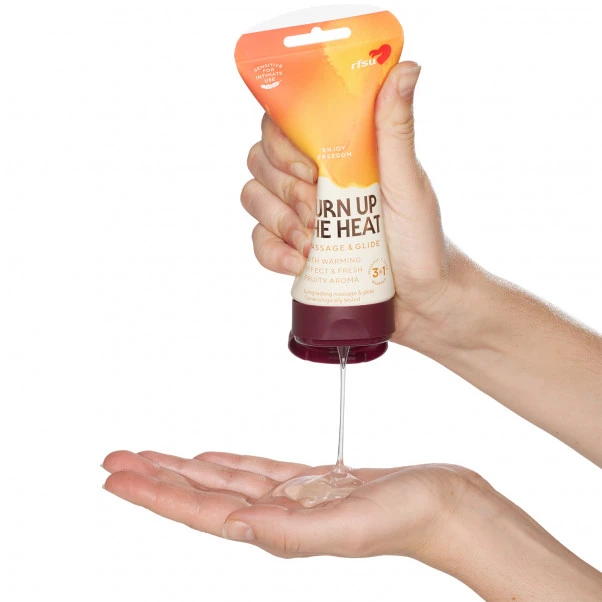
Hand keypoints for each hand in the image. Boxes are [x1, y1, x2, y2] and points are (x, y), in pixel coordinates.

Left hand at [102, 450, 601, 598]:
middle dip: (158, 478)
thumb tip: (239, 526)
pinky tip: (212, 458)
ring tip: (152, 456)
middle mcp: (280, 516)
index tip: (117, 477)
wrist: (454, 506)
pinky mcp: (317, 481)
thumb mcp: (350, 524)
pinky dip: (231, 463)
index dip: (157, 494)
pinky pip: (261, 470)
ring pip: (227, 480)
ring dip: (187, 469)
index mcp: (280, 529)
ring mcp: (297, 497)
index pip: (202, 511)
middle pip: (204, 495)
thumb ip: (293, 530)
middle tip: (115, 459)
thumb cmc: (412, 518)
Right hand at [241, 61, 464, 343]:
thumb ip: (396, 128)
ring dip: (279, 222)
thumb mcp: (408, 182)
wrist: (423, 303)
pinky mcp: (293, 252)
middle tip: (319, 212)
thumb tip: (405, 67)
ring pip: (253, 199)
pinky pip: (258, 243)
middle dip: (285, 189)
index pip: (285, 124)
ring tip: (314, 244)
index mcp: (338, 154)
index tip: (310, 168)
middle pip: (260, 161)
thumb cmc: (422, 240)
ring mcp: (299, 217)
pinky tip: (300, 264)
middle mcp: (312, 180)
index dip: (284, 141)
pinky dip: (273, 253)